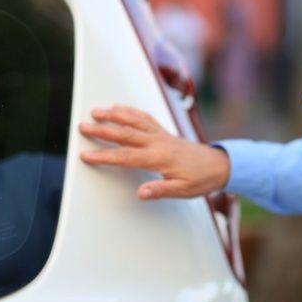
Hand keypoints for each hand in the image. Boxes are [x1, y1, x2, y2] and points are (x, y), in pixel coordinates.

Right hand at [79, 105, 230, 200]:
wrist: (220, 165)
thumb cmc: (201, 179)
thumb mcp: (183, 191)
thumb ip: (160, 190)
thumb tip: (140, 193)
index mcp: (159, 158)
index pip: (126, 157)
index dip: (104, 156)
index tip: (86, 155)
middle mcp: (158, 142)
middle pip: (125, 133)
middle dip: (102, 129)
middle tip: (82, 126)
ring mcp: (161, 135)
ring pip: (134, 120)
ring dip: (114, 115)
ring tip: (95, 111)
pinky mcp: (164, 132)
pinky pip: (145, 118)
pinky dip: (131, 111)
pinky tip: (119, 108)